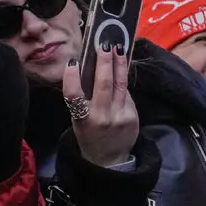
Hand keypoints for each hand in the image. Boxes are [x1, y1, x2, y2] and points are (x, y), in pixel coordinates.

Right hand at [63, 45, 138, 167]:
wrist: (109, 161)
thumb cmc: (89, 136)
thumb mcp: (78, 121)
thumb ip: (80, 100)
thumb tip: (84, 68)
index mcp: (82, 119)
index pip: (74, 97)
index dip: (71, 78)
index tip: (73, 61)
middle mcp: (101, 118)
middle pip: (104, 85)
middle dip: (104, 62)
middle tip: (105, 45)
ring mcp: (120, 117)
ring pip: (120, 84)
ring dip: (119, 64)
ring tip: (117, 49)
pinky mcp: (133, 116)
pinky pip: (127, 94)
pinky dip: (122, 82)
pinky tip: (120, 71)